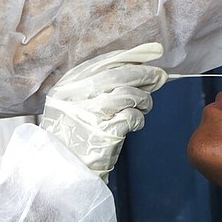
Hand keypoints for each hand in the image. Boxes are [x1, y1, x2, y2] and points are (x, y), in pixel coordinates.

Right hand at [40, 42, 168, 181]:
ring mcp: (92, 112)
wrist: (62, 169)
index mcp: (68, 85)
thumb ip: (98, 86)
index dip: (132, 55)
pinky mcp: (107, 131)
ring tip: (144, 106)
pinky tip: (135, 123)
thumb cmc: (71, 136)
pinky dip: (139, 118)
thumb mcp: (74, 105)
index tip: (152, 52)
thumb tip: (136, 66)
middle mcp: (78, 95)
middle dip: (145, 74)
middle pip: (121, 75)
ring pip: (130, 94)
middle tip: (160, 76)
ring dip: (144, 100)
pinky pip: (133, 116)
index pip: (105, 62)